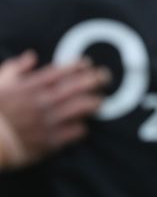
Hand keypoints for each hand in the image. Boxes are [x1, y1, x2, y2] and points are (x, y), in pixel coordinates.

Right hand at [0, 50, 109, 169]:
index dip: (78, 66)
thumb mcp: (0, 83)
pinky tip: (83, 125)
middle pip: (78, 86)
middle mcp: (44, 101)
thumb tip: (31, 56)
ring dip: (94, 102)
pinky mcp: (51, 140)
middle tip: (105, 77)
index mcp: (32, 86)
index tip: (88, 64)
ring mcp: (49, 120)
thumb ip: (16, 68)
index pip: (62, 71)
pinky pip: (76, 131)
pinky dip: (82, 127)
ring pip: (82, 107)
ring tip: (100, 101)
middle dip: (95, 79)